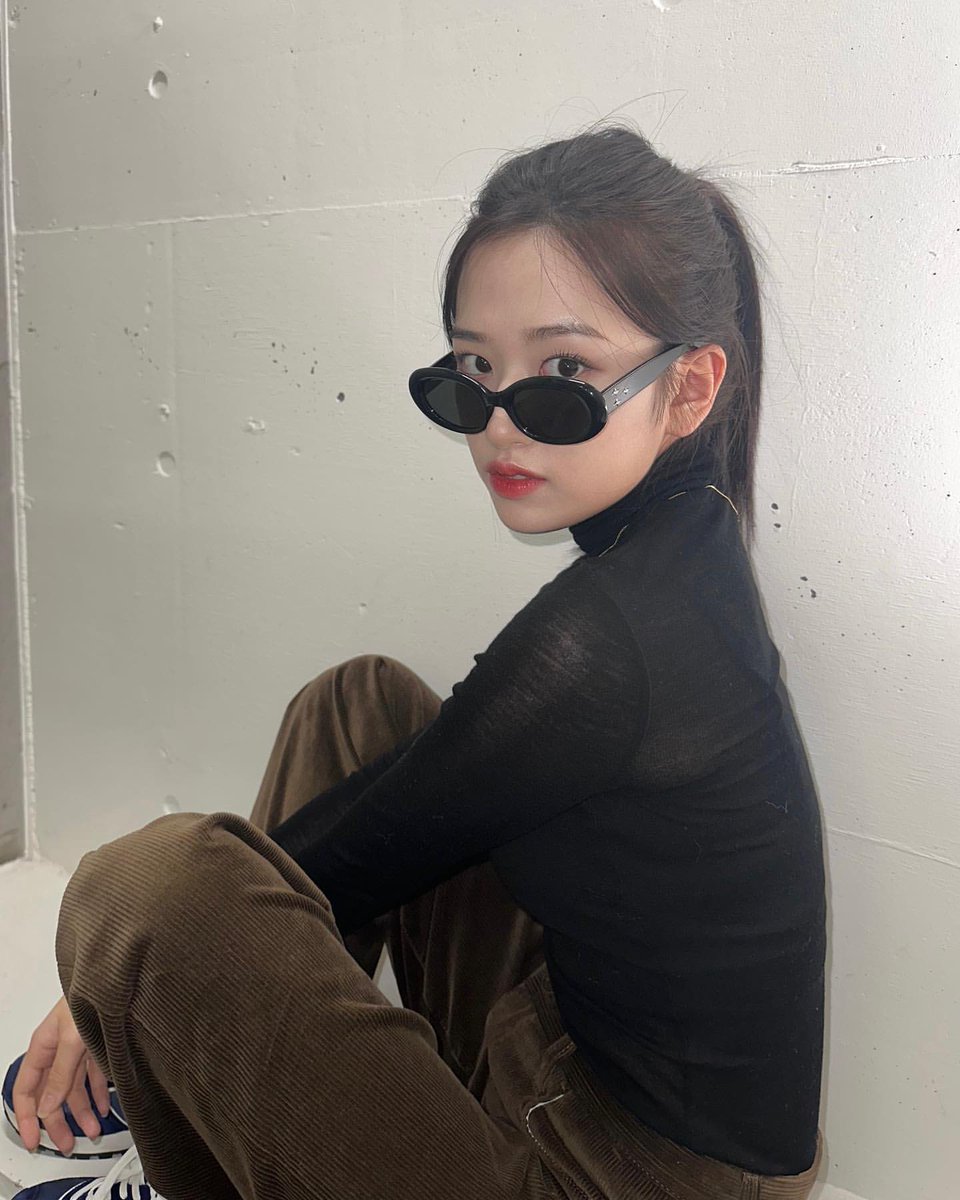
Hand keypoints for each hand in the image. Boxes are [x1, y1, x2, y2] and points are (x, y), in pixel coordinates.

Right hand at [12, 995, 109, 1155]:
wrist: (117, 976)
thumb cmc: (92, 994)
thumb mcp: (72, 1038)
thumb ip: (60, 1073)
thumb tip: (47, 1106)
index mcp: (43, 1046)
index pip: (26, 1090)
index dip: (26, 1118)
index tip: (32, 1140)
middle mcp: (58, 1049)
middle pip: (51, 1094)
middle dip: (57, 1122)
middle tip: (66, 1144)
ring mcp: (78, 1049)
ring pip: (74, 1088)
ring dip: (82, 1112)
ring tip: (93, 1131)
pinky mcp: (98, 1045)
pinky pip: (94, 1076)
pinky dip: (98, 1094)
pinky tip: (104, 1108)